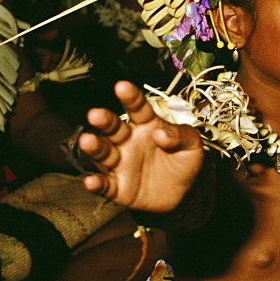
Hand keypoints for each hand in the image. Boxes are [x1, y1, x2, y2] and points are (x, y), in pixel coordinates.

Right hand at [79, 81, 203, 211]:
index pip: (138, 108)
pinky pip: (105, 185)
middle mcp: (129, 141)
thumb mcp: (192, 146)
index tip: (122, 86)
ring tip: (87, 140)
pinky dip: (96, 184)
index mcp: (147, 126)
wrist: (182, 194)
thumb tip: (161, 133)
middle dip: (104, 121)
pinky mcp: (117, 187)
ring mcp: (121, 163)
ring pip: (104, 153)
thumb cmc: (182, 163)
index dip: (130, 97)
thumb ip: (181, 135)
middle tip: (96, 114)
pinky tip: (90, 181)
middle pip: (114, 128)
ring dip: (94, 147)